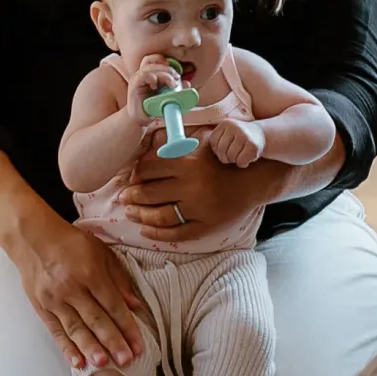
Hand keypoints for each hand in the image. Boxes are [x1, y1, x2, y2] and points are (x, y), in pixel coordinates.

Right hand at [11, 216, 144, 373]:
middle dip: (112, 342)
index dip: (127, 327)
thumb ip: (118, 278)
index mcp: (90, 272)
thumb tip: (135, 305)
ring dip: (90, 348)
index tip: (139, 346)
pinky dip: (66, 347)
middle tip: (126, 361)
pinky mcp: (40, 306)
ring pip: (75, 328)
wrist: (31, 236)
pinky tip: (77, 362)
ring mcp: (54, 299)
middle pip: (96, 319)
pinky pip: (55, 330)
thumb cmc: (70, 242)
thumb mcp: (100, 251)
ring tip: (103, 365)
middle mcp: (71, 288)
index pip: (112, 305)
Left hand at [113, 137, 277, 240]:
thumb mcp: (201, 142)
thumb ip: (176, 142)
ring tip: (130, 214)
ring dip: (140, 216)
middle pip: (151, 194)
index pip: (150, 169)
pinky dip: (158, 234)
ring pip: (161, 216)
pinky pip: (177, 234)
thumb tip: (147, 141)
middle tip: (122, 198)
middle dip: (132, 196)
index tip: (130, 178)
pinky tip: (145, 231)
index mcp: (188, 163)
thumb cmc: (223, 158)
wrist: (253, 179)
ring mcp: (199, 209)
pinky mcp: (206, 226)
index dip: (136, 174)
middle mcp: (192, 186)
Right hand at [134, 56, 183, 102]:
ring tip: (171, 84)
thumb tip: (187, 83)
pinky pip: (143, 76)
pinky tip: (156, 85)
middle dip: (168, 68)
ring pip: (149, 68)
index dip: (164, 60)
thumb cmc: (154, 107)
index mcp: (149, 74)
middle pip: (153, 61)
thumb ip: (177, 89)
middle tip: (177, 78)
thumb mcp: (168, 97)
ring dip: (163, 74)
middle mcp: (142, 75)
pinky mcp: (134, 87)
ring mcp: (137, 80)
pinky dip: (152, 78)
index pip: (154, 59)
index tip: (175, 71)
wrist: (141, 119)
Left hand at [201, 116, 265, 167]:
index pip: (213, 143)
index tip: (226, 149)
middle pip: (221, 151)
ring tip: (241, 154)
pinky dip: (243, 163)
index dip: (218, 150)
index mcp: (224, 124)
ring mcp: (244, 135)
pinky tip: (247, 158)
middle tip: (234, 155)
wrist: (262, 135)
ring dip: (235, 160)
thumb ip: (215, 139)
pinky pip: (241, 161)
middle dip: (226, 157)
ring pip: (231, 157)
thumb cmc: (239, 138)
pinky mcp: (253, 146)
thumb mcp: (226, 133)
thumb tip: (187, 149)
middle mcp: (233, 127)